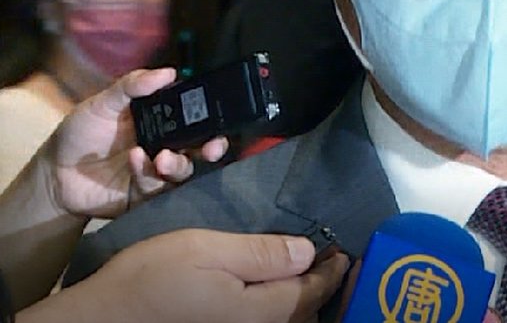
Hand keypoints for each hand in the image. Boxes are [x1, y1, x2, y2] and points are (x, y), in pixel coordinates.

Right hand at [24, 230, 349, 322]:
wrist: (104, 319)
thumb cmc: (152, 278)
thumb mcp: (207, 249)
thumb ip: (261, 253)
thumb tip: (309, 252)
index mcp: (260, 311)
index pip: (313, 291)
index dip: (333, 270)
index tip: (343, 250)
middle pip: (305, 312)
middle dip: (324, 287)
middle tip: (334, 260)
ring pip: (288, 321)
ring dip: (304, 300)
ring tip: (309, 274)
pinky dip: (282, 309)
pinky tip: (276, 292)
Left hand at [46, 68, 228, 217]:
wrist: (54, 175)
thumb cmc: (79, 135)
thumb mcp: (102, 103)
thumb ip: (133, 86)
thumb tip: (169, 72)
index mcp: (159, 122)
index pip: (193, 119)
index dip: (210, 118)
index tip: (218, 115)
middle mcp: (163, 146)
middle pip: (199, 148)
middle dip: (211, 148)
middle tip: (212, 147)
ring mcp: (155, 172)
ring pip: (184, 171)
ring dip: (179, 164)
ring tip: (163, 159)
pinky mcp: (144, 195)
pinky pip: (158, 187)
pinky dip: (149, 173)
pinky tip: (136, 161)